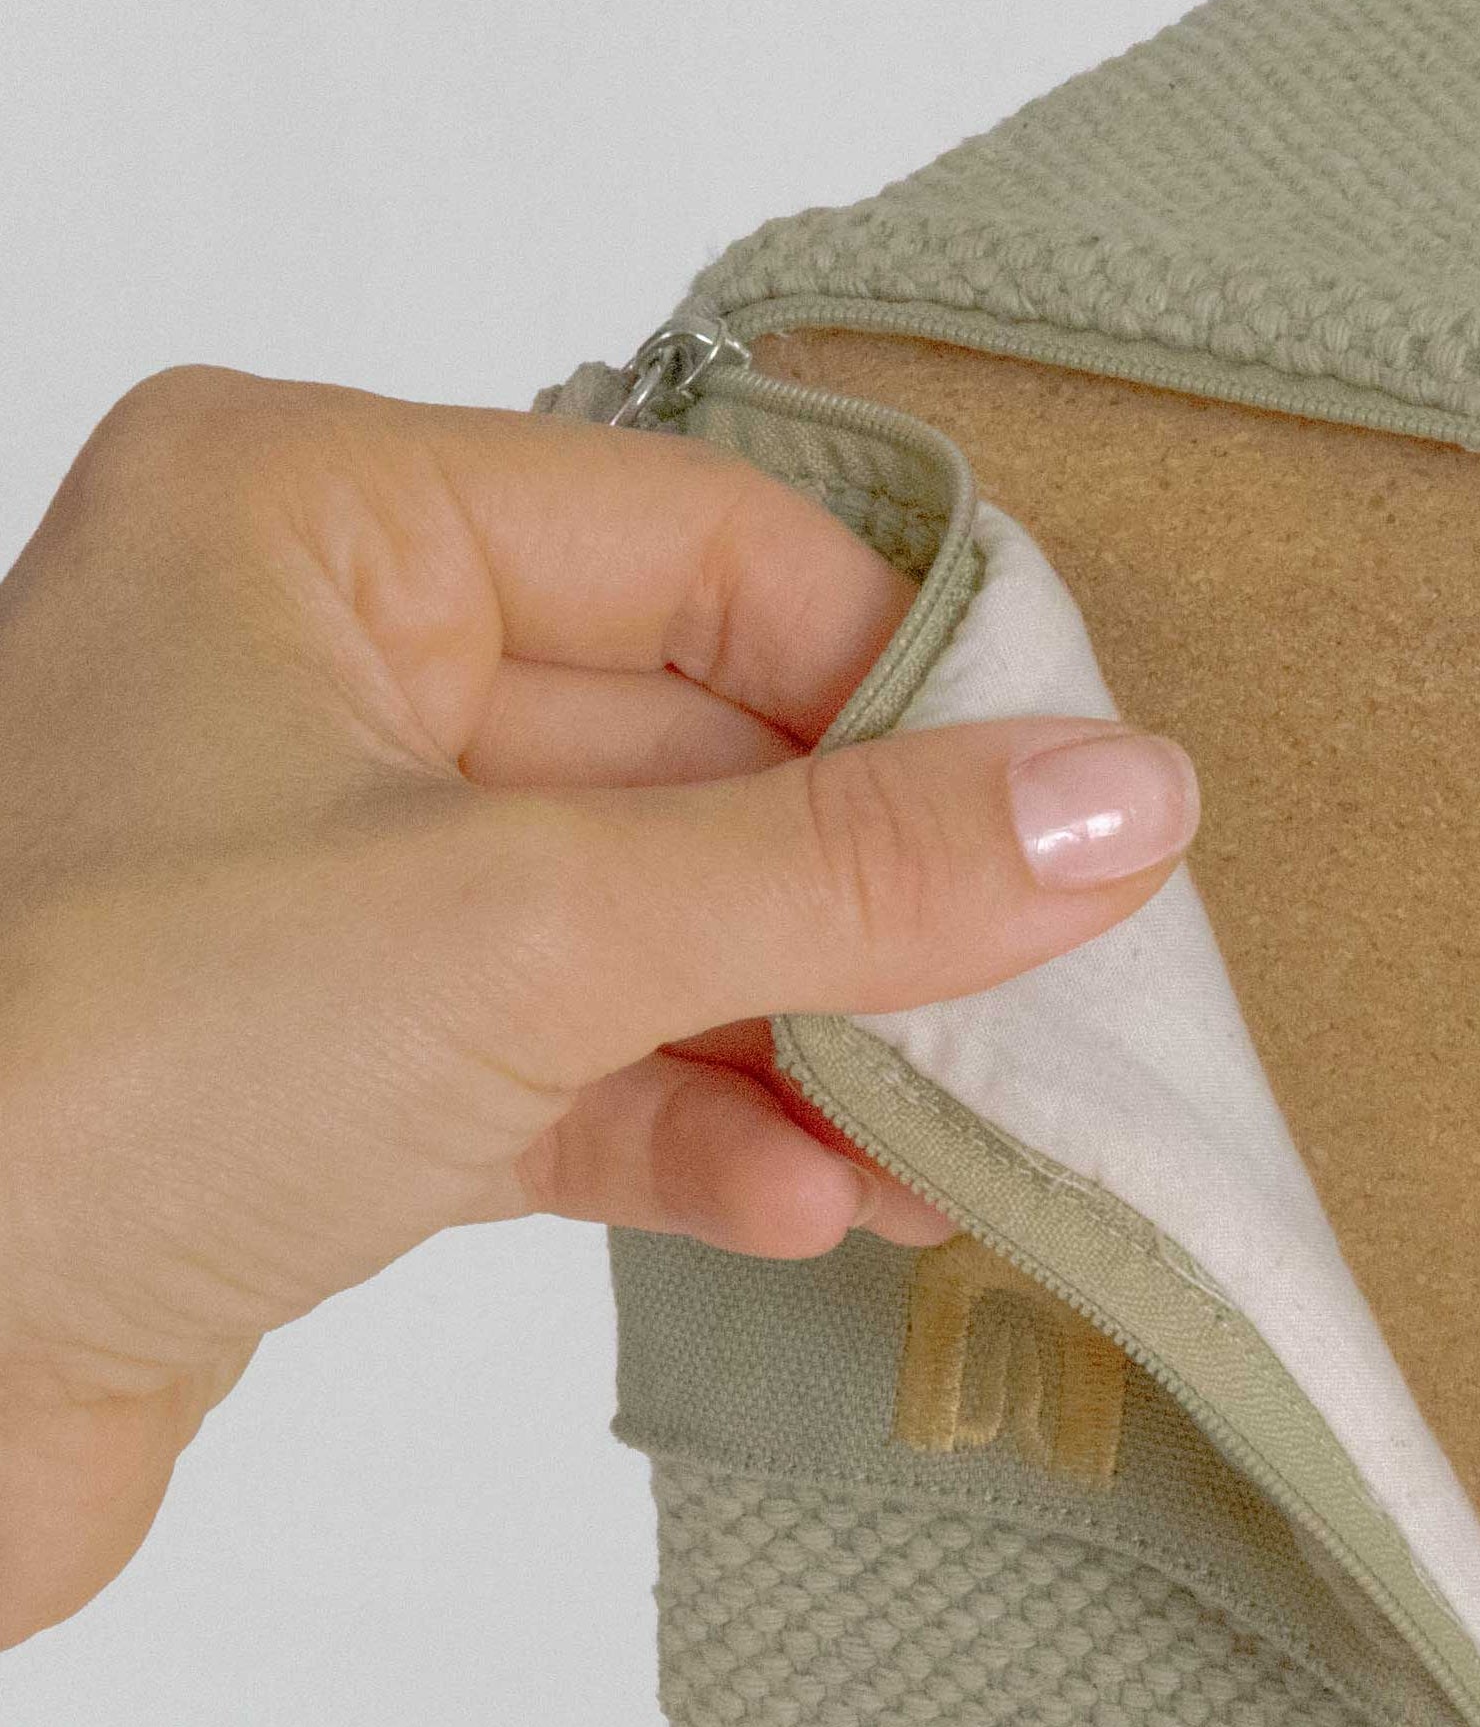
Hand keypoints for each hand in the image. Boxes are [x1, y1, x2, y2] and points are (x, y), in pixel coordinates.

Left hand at [0, 365, 1201, 1648]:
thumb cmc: (63, 1076)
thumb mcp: (519, 926)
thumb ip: (845, 868)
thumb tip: (1126, 801)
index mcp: (313, 518)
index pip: (709, 548)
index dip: (909, 680)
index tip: (1086, 808)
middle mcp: (309, 668)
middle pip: (700, 744)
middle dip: (874, 894)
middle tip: (1055, 995)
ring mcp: (315, 876)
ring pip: (651, 919)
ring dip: (813, 1036)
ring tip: (965, 1139)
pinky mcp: (321, 1070)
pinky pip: (574, 1060)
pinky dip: (701, 1128)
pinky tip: (814, 1207)